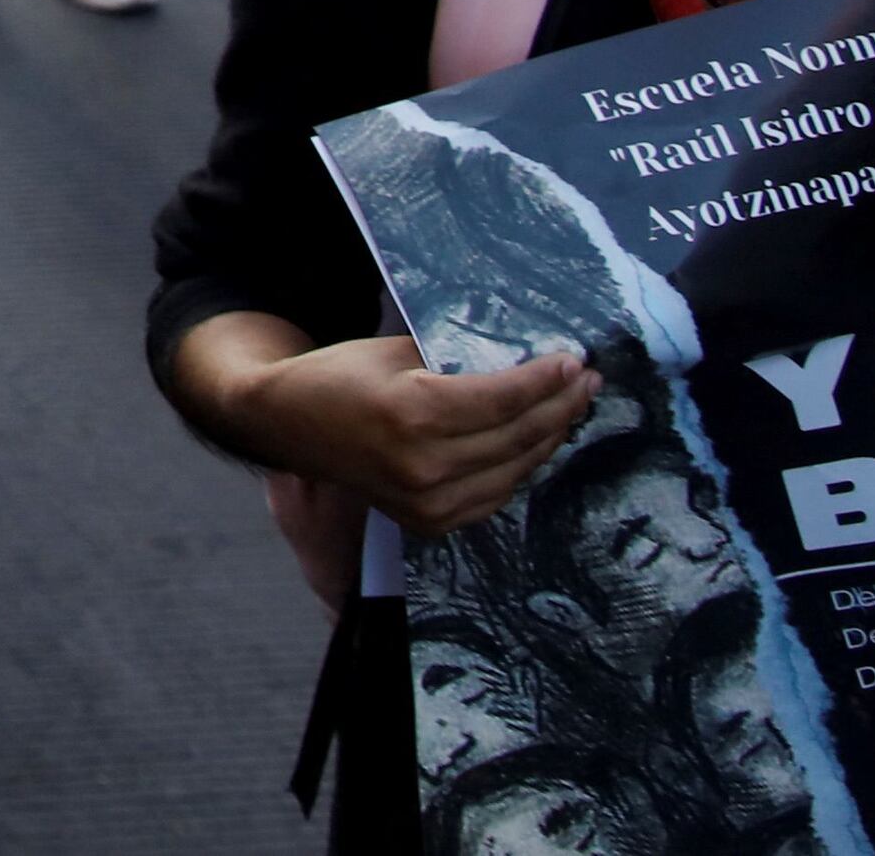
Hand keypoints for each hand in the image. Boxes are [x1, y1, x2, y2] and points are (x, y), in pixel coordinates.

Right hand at [230, 337, 588, 538]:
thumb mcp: (396, 353)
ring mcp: (427, 501)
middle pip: (517, 436)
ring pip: (514, 469)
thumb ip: (455, 361)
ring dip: (548, 437)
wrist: (288, 423)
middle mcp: (423, 465)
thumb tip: (521, 359)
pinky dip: (519, 467)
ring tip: (570, 408)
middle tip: (586, 381)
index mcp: (412, 414)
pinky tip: (534, 441)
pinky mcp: (429, 521)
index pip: (503, 399)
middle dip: (559, 406)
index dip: (544, 380)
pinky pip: (494, 495)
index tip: (573, 360)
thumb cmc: (339, 376)